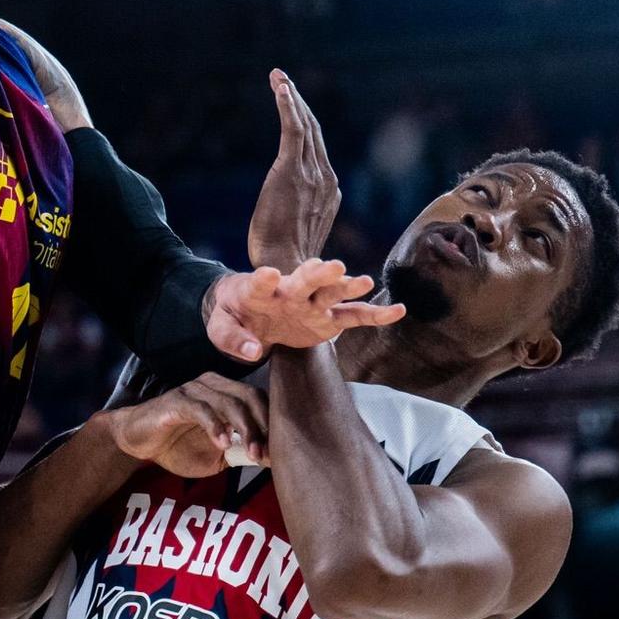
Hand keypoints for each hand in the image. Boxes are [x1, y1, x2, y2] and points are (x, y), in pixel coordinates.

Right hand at [99, 376, 268, 477]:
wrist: (137, 443)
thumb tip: (273, 460)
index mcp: (226, 393)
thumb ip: (241, 453)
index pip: (259, 400)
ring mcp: (194, 390)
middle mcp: (213, 385)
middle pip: (249, 397)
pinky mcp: (176, 400)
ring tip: (251, 453)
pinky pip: (200, 408)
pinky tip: (222, 443)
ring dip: (244, 428)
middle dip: (263, 426)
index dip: (272, 424)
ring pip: (229, 402)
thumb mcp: (216, 457)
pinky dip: (215, 425)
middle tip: (267, 454)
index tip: (282, 452)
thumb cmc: (178, 447)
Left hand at [205, 258, 404, 363]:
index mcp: (258, 290)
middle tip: (332, 266)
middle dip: (318, 274)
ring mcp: (311, 304)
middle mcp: (290, 291)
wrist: (248, 312)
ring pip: (332, 293)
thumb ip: (233, 339)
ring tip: (364, 281)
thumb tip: (254, 352)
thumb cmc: (233, 316)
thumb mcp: (220, 329)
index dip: (264, 278)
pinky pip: (354, 317)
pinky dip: (375, 315)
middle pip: (305, 280)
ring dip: (347, 286)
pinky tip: (397, 311)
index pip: (260, 282)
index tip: (269, 273)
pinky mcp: (327, 320)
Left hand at [248, 69, 340, 273]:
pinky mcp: (291, 170)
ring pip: (304, 125)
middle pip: (313, 130)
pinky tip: (280, 87)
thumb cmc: (288, 259)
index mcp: (330, 191)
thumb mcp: (302, 233)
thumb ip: (305, 214)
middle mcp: (325, 178)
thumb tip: (301, 209)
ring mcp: (311, 173)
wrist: (286, 269)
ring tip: (279, 77)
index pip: (317, 148)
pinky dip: (288, 104)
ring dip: (291, 97)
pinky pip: (293, 129)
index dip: (304, 124)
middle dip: (299, 103)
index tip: (291, 105)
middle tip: (284, 81)